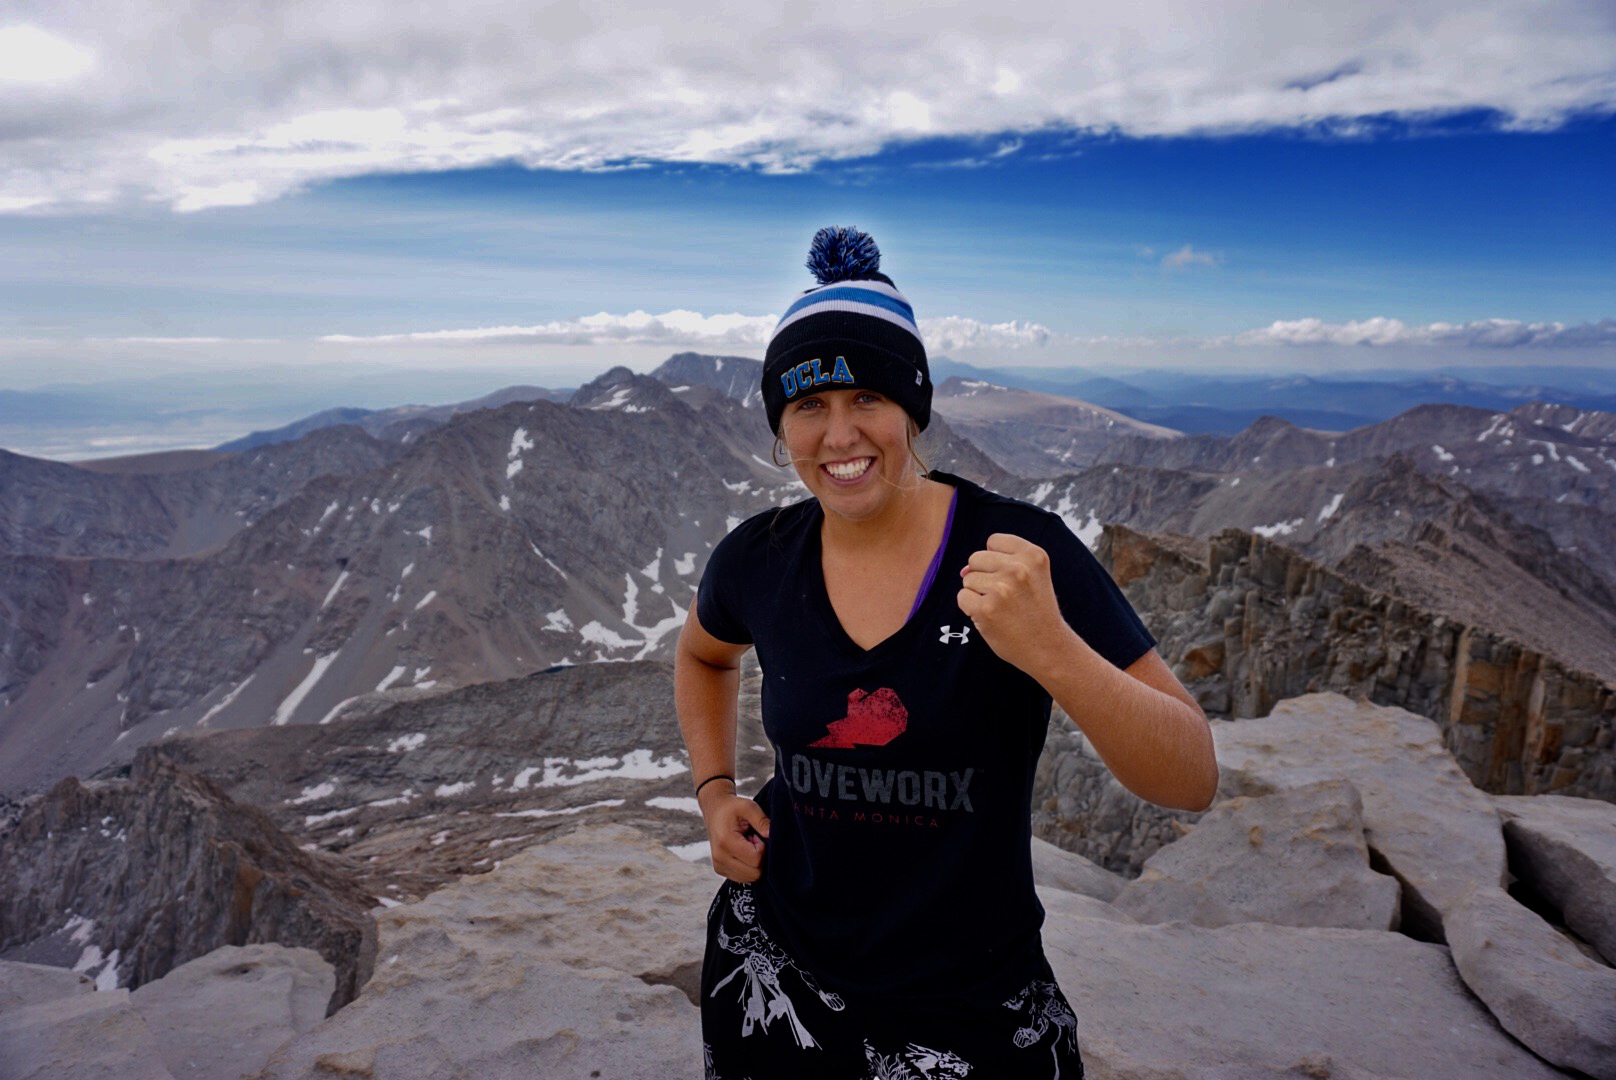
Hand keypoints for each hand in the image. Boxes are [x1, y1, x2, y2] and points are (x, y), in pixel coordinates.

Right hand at [698, 783, 769, 882]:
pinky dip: (748, 867)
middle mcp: (720, 858)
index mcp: (726, 842)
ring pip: (750, 878)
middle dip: (760, 858)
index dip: (762, 848)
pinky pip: (743, 878)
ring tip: (747, 845)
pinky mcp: (720, 870)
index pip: (756, 860)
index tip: (756, 836)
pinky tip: (743, 852)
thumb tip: (773, 835)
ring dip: (754, 863)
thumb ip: (762, 821)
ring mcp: (719, 866)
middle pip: (754, 873)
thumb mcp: (749, 807)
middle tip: (753, 840)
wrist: (714, 810)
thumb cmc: (732, 808)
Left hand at [957, 532, 1072, 676]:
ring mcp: (1002, 588)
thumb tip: (964, 570)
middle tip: (1006, 596)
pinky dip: (971, 609)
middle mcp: (1018, 568)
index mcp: (1033, 555)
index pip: (993, 541)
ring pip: (968, 579)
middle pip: (976, 558)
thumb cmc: (1036, 611)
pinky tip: (991, 617)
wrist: (1048, 647)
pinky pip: (962, 598)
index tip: (1011, 578)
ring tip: (1001, 608)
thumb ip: (1002, 563)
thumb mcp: (1033, 575)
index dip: (996, 560)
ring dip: (978, 594)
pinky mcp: (986, 609)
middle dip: (984, 576)